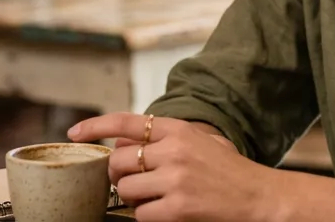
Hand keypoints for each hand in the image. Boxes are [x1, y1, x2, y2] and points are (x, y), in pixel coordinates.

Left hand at [69, 113, 270, 221]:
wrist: (260, 197)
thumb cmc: (231, 172)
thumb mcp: (203, 142)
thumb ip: (167, 139)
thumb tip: (124, 144)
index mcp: (179, 130)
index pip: (126, 122)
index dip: (95, 126)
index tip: (74, 132)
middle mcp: (174, 151)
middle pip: (117, 162)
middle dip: (118, 176)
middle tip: (132, 184)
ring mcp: (175, 179)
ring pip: (125, 190)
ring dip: (134, 199)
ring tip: (156, 199)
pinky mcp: (178, 208)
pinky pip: (141, 214)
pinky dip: (148, 217)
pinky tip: (167, 213)